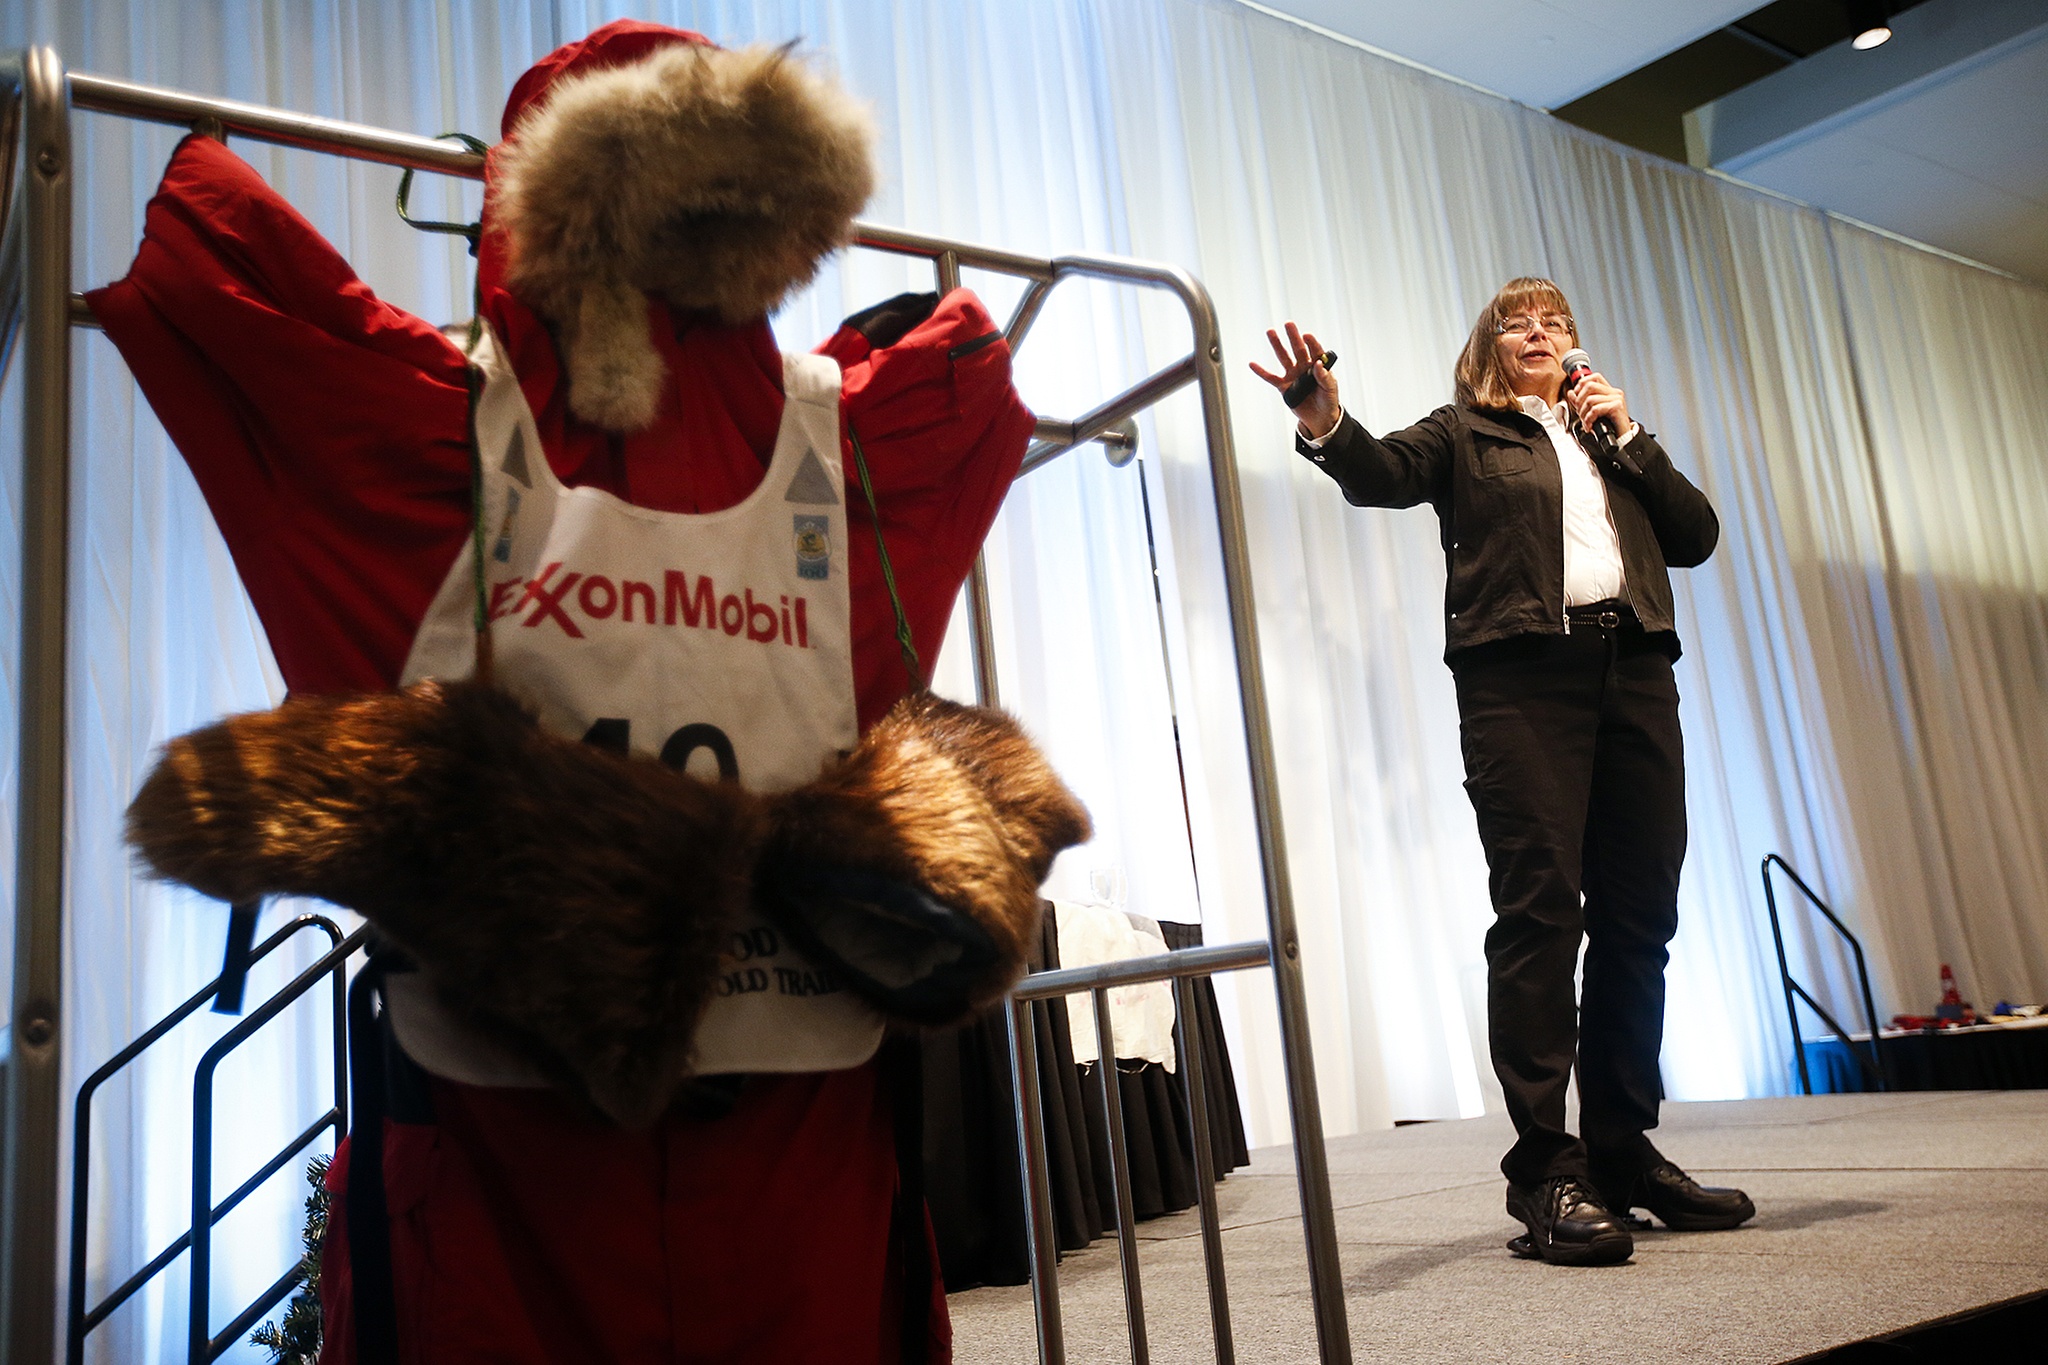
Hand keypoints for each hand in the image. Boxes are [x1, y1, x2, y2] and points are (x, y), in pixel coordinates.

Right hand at [1250, 322, 1340, 439]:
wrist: (1319, 418)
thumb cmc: (1328, 401)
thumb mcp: (1331, 389)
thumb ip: (1325, 377)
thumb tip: (1319, 365)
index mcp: (1318, 366)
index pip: (1315, 351)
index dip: (1311, 343)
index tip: (1306, 335)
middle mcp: (1304, 367)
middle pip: (1298, 349)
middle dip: (1293, 337)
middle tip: (1288, 324)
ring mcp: (1293, 375)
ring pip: (1284, 358)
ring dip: (1277, 345)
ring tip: (1271, 332)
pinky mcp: (1284, 386)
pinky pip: (1271, 378)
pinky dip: (1261, 371)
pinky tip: (1253, 364)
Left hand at [1566, 369, 1630, 438]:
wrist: (1621, 439)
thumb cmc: (1609, 426)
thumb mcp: (1591, 412)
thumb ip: (1581, 401)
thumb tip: (1571, 393)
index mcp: (1609, 391)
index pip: (1594, 377)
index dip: (1582, 384)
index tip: (1576, 396)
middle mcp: (1614, 393)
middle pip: (1589, 386)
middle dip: (1579, 401)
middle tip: (1580, 413)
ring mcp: (1616, 399)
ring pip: (1590, 399)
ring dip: (1583, 413)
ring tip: (1585, 422)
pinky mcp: (1617, 407)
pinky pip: (1596, 409)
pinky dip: (1588, 419)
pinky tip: (1589, 426)